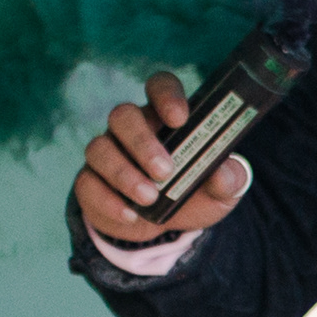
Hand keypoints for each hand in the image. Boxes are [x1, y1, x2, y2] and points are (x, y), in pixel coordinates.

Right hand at [75, 70, 252, 245]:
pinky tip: (130, 215)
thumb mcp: (220, 193)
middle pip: (123, 115)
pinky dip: (108, 200)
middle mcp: (131, 129)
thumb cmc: (192, 196)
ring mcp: (107, 153)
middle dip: (142, 142)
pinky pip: (87, 183)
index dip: (166, 95)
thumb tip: (222, 175)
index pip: (160, 87)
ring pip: (99, 148)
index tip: (180, 118)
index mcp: (164, 118)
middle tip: (165, 171)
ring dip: (124, 174)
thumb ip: (229, 181)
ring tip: (149, 197)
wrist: (162, 229)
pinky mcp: (89, 182)